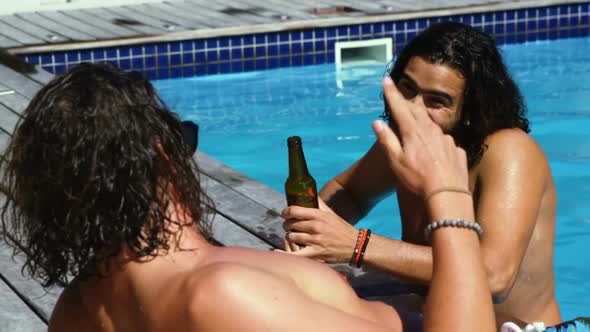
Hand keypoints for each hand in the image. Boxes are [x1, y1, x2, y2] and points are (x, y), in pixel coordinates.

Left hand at [280, 198, 358, 262]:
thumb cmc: (341, 229)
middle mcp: (316, 227)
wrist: (355, 245)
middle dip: (287, 225)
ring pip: (291, 236)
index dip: (285, 212)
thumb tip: (310, 192)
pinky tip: (277, 251)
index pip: (294, 210)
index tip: (285, 214)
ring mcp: (316, 241)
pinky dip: (284, 253)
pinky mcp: (316, 254)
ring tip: (293, 237)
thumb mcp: (331, 213)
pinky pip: (295, 254)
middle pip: (290, 224)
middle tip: (289, 227)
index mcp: (319, 215)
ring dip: (289, 237)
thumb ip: (319, 203)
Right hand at [375, 76, 468, 196]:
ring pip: (431, 124)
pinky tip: (434, 146)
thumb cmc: (417, 180)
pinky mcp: (456, 150)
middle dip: (407, 103)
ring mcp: (446, 140)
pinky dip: (436, 139)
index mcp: (413, 131)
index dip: (392, 93)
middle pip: (416, 111)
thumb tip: (376, 122)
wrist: (448, 195)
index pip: (399, 106)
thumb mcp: (396, 161)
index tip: (386, 79)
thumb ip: (387, 140)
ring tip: (416, 117)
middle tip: (400, 96)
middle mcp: (431, 131)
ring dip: (422, 119)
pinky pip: (443, 140)